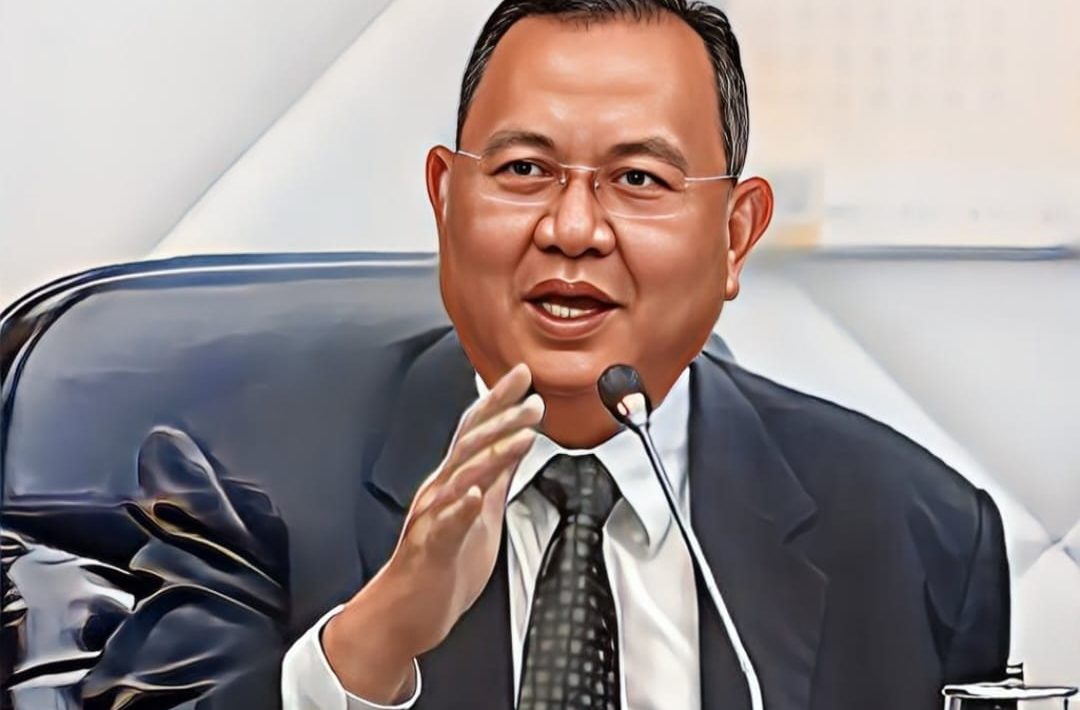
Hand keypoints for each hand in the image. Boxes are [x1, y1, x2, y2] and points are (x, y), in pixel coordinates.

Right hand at [323, 363, 542, 702]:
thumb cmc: (442, 564)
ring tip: (521, 437)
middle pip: (470, 445)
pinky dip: (459, 509)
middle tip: (532, 402)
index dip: (498, 400)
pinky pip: (444, 527)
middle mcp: (440, 492)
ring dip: (491, 455)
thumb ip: (497, 474)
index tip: (521, 374)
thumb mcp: (481, 510)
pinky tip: (473, 495)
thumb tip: (519, 440)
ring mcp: (433, 519)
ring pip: (461, 478)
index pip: (476, 430)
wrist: (406, 613)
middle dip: (502, 420)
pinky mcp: (431, 550)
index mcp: (453, 481)